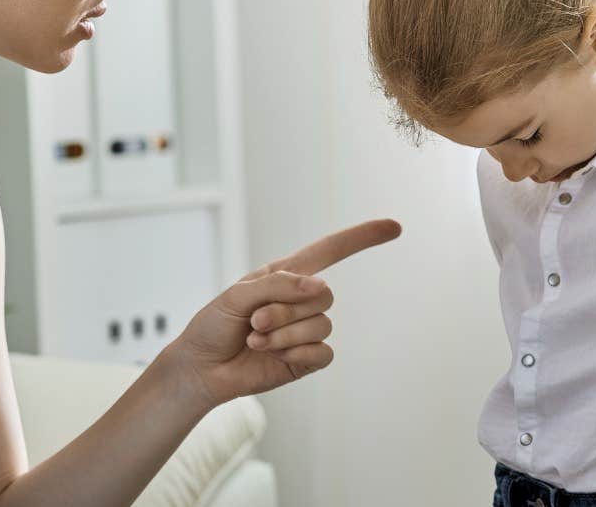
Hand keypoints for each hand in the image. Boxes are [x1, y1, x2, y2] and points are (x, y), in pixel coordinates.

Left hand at [161, 219, 401, 409]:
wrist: (201, 368)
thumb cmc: (213, 325)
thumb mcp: (238, 295)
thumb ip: (279, 285)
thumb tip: (320, 287)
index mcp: (285, 275)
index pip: (331, 251)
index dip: (362, 238)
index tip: (394, 227)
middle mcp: (300, 300)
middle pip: (324, 295)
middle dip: (286, 309)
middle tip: (255, 321)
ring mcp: (305, 331)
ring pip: (321, 325)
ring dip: (284, 334)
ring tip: (256, 339)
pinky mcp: (305, 359)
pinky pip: (323, 352)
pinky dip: (297, 353)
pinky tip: (273, 356)